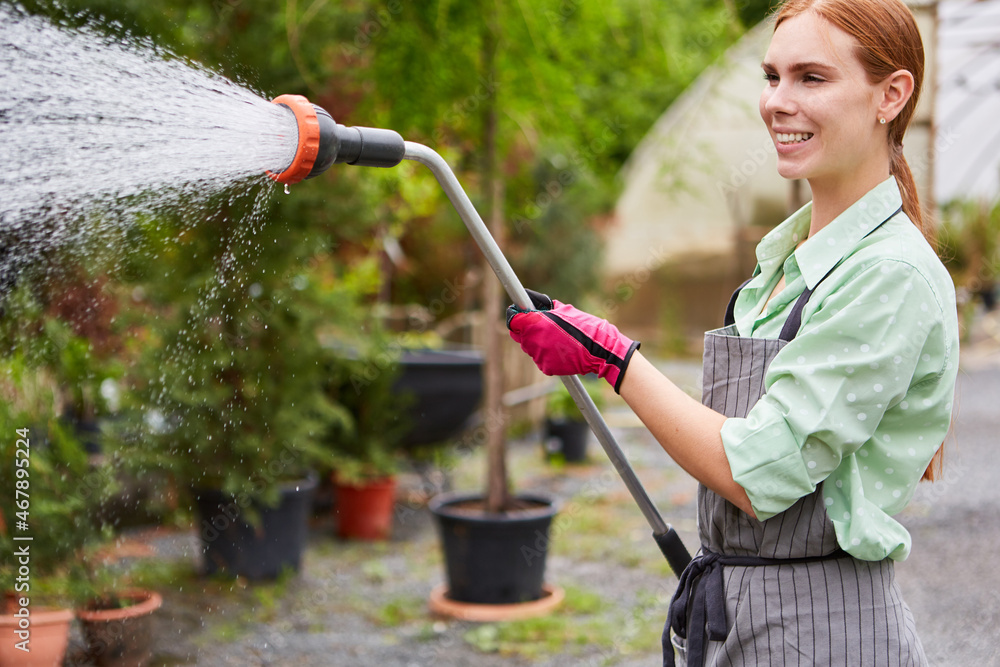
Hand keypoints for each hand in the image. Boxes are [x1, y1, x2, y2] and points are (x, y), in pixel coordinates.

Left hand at [506, 289, 639, 393]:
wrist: (598, 349)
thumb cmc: (583, 326)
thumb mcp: (563, 309)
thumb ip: (542, 306)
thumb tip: (527, 298)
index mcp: (535, 323)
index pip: (513, 320)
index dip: (516, 316)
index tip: (520, 314)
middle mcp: (532, 340)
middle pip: (518, 335)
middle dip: (526, 330)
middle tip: (542, 326)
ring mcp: (538, 355)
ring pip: (530, 347)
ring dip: (537, 342)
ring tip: (557, 338)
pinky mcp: (545, 367)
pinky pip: (540, 359)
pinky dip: (547, 355)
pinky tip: (560, 350)